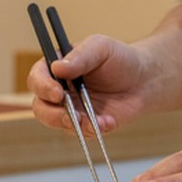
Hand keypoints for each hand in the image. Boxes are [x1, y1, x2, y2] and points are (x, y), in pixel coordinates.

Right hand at [28, 34, 148, 134]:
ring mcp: (70, 108)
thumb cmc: (120, 58)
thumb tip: (57, 68)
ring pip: (57, 123)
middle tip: (72, 115)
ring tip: (96, 121)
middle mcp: (59, 89)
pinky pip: (80, 133)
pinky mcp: (84, 124)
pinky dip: (93, 130)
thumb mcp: (102, 48)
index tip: (57, 93)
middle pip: (40, 106)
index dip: (42, 87)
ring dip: (75, 125)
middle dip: (53, 114)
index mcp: (57, 67)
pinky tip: (108, 122)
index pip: (37, 78)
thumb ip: (81, 56)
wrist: (143, 81)